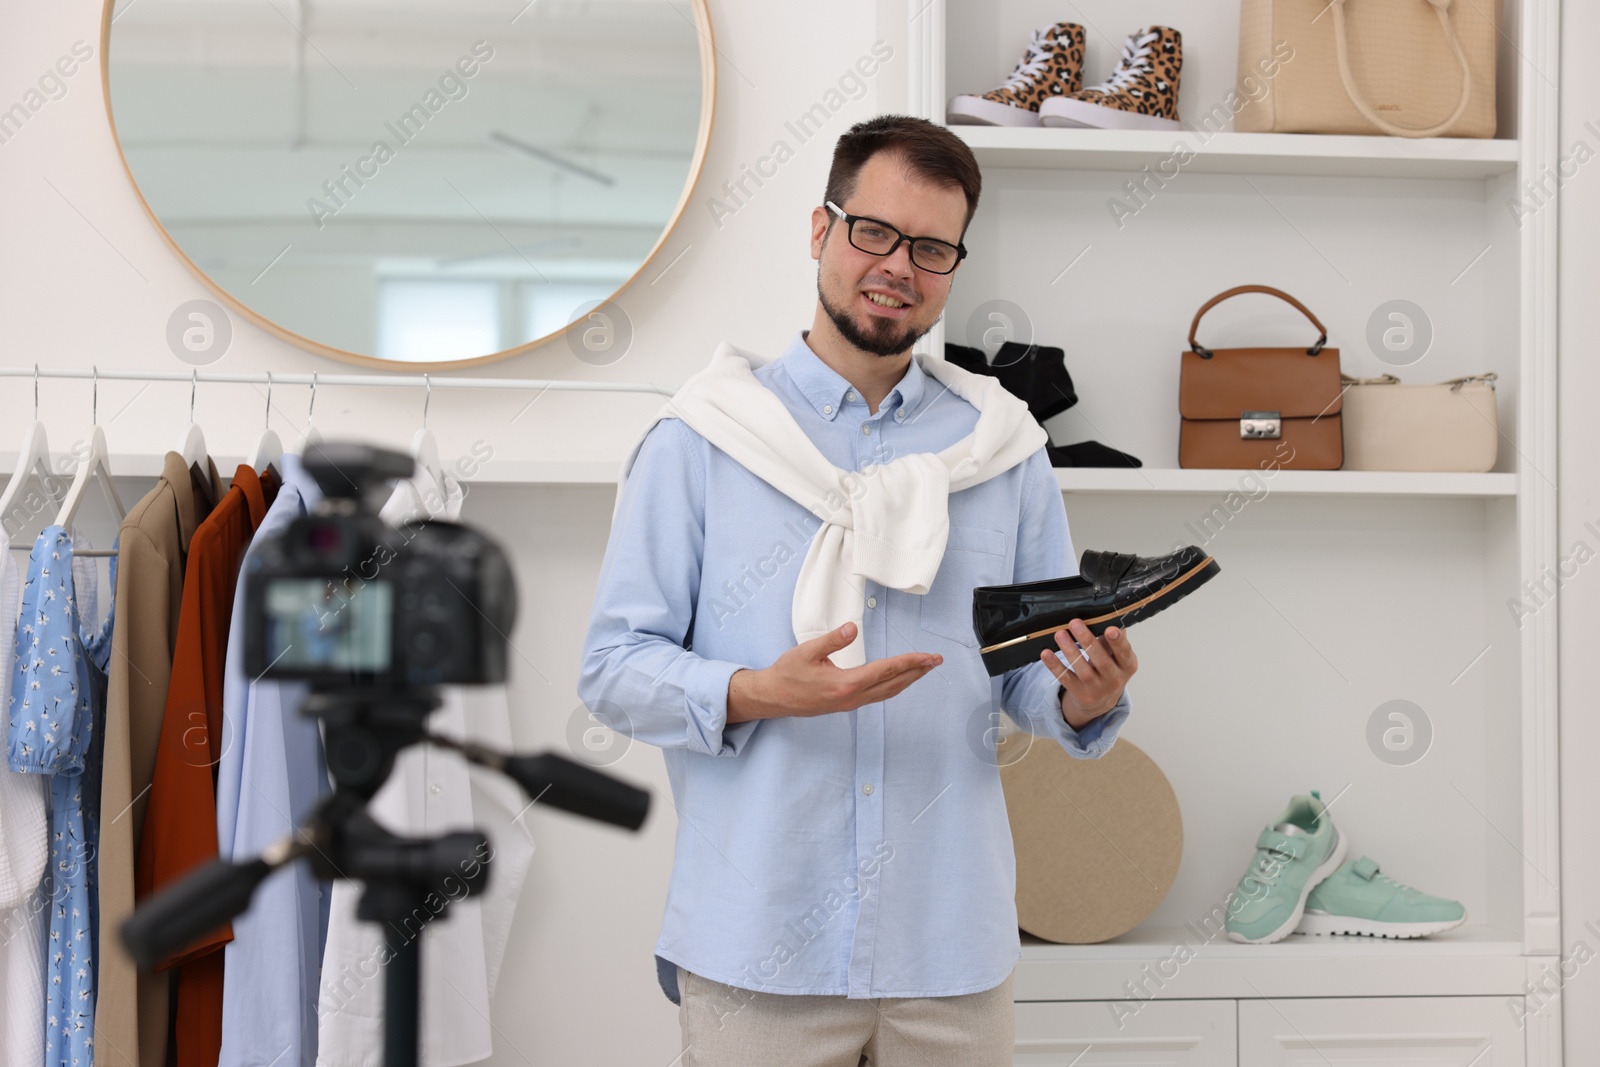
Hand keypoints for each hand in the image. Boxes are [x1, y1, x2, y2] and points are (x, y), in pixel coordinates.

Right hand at [726, 622, 941, 722]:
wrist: (773, 698)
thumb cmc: (787, 674)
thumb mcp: (807, 651)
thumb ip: (832, 639)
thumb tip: (853, 628)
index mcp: (845, 683)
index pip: (886, 670)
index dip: (910, 662)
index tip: (928, 656)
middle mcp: (852, 697)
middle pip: (893, 684)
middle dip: (917, 672)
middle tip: (936, 661)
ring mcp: (850, 703)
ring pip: (887, 692)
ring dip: (908, 680)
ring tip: (924, 669)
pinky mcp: (846, 704)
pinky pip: (878, 696)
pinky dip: (894, 686)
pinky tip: (899, 680)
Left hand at [1042, 619, 1137, 729]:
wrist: (1101, 702)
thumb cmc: (1109, 669)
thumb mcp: (1117, 656)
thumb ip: (1113, 638)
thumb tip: (1106, 613)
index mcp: (1127, 665)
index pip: (1124, 652)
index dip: (1118, 641)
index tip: (1110, 628)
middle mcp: (1115, 679)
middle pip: (1101, 661)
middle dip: (1087, 641)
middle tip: (1075, 623)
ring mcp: (1097, 689)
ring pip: (1082, 670)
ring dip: (1070, 651)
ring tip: (1059, 634)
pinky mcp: (1080, 694)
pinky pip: (1065, 678)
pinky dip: (1055, 666)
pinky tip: (1046, 653)